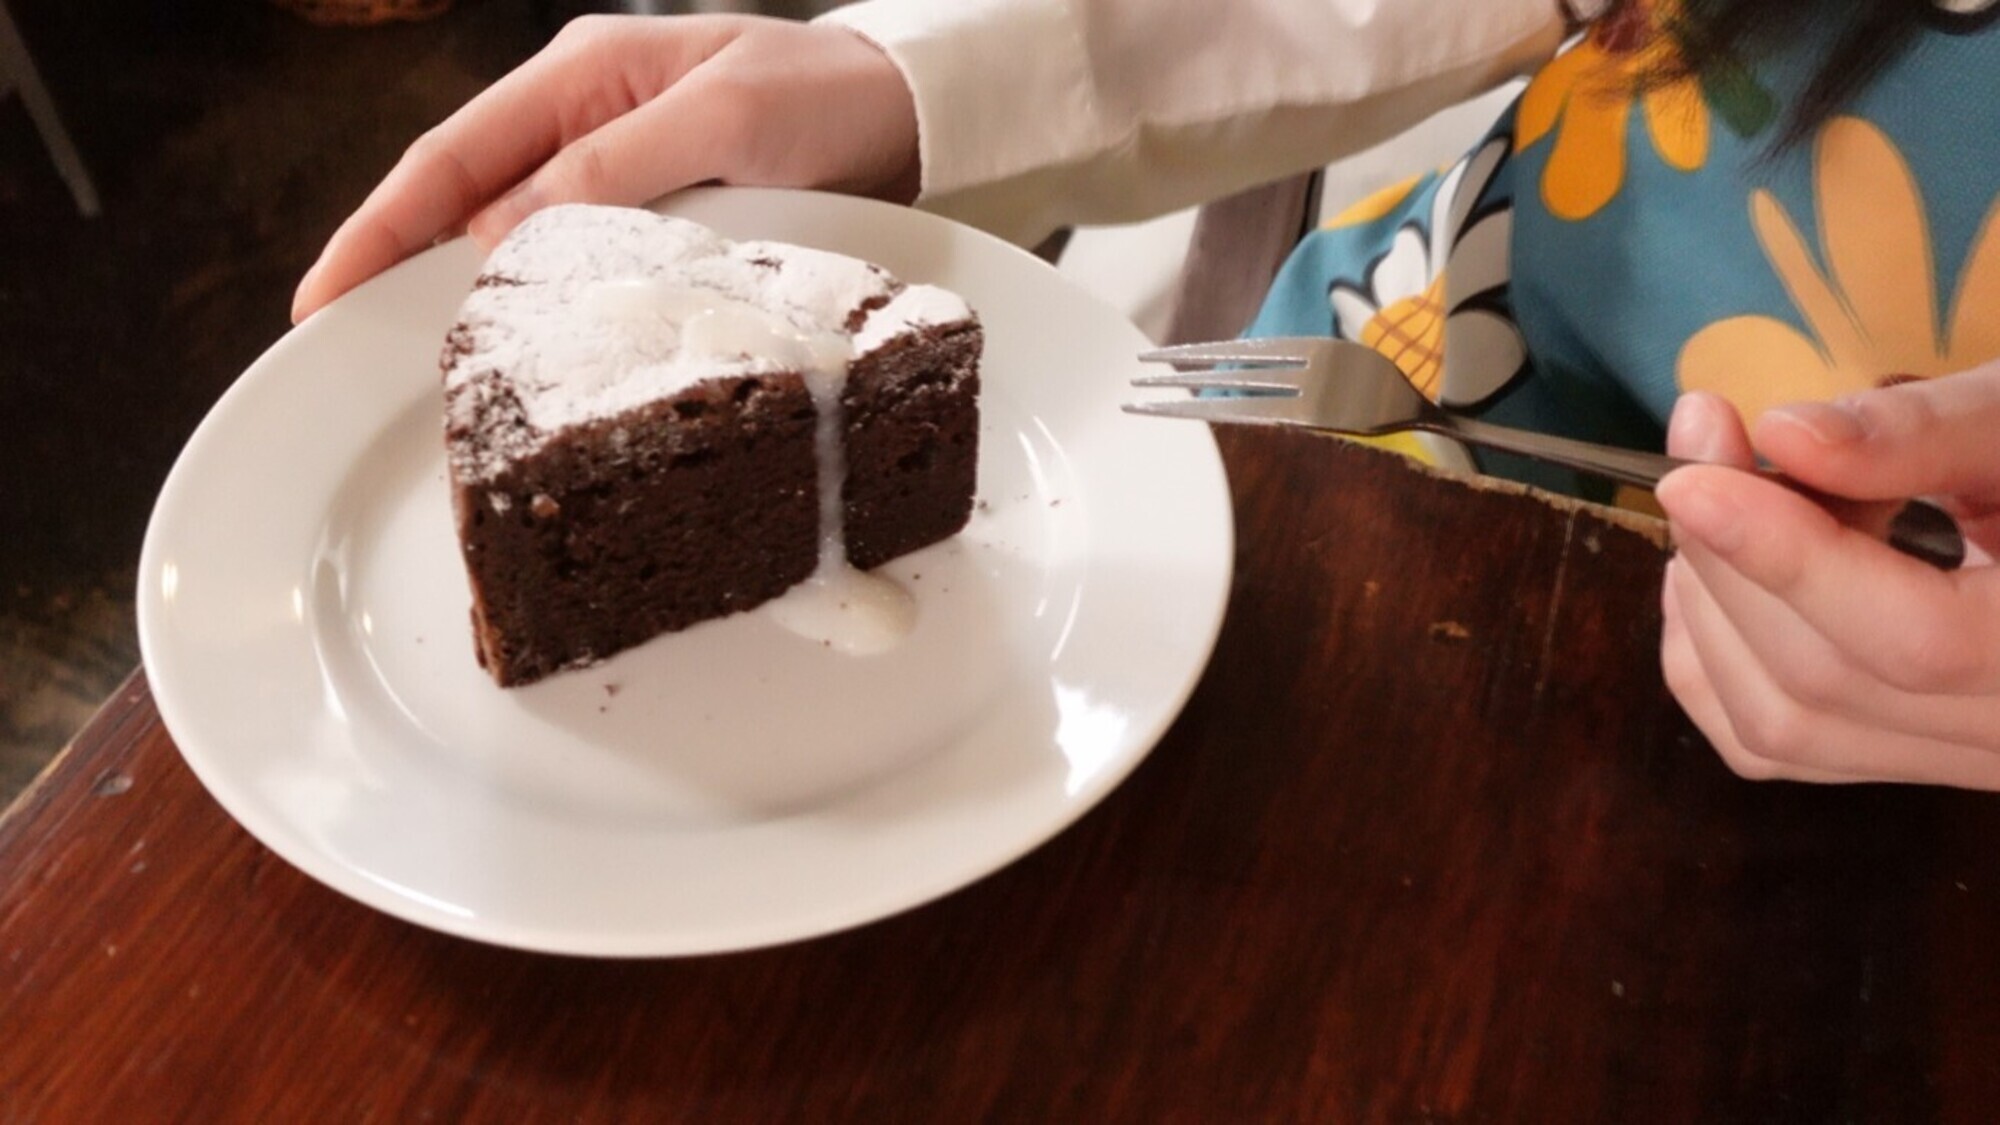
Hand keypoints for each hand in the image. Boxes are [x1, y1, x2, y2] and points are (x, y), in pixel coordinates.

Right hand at [291, 14, 918, 321]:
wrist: (914, 114)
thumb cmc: (828, 95)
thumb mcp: (725, 118)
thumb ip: (618, 165)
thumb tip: (501, 229)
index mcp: (582, 76)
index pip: (451, 156)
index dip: (379, 230)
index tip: (322, 297)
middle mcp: (587, 125)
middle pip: (466, 204)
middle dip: (402, 272)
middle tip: (344, 352)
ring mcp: (622, 178)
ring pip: (520, 247)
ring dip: (472, 303)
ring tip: (420, 375)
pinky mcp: (663, 224)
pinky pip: (584, 273)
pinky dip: (549, 314)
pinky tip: (530, 364)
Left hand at [1655, 367, 1999, 786]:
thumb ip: (1929, 432)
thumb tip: (1787, 436)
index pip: (1915, 641)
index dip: (1787, 558)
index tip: (1689, 478)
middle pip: (1825, 682)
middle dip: (1731, 556)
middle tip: (1700, 440)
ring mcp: (1959, 764)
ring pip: (1781, 726)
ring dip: (1712, 606)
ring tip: (1723, 492)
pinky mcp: (1905, 762)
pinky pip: (1774, 744)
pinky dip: (1712, 658)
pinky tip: (1715, 570)